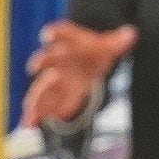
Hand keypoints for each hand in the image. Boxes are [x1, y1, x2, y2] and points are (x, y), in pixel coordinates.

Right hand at [17, 19, 137, 129]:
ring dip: (36, 93)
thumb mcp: (109, 47)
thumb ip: (118, 41)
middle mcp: (59, 59)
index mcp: (71, 44)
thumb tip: (130, 34)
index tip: (47, 35)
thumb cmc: (95, 52)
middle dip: (42, 61)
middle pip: (49, 59)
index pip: (62, 34)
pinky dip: (35, 114)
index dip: (55, 34)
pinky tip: (28, 124)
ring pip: (43, 84)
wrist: (87, 60)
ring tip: (29, 105)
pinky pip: (42, 103)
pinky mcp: (53, 94)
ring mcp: (55, 77)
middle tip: (35, 66)